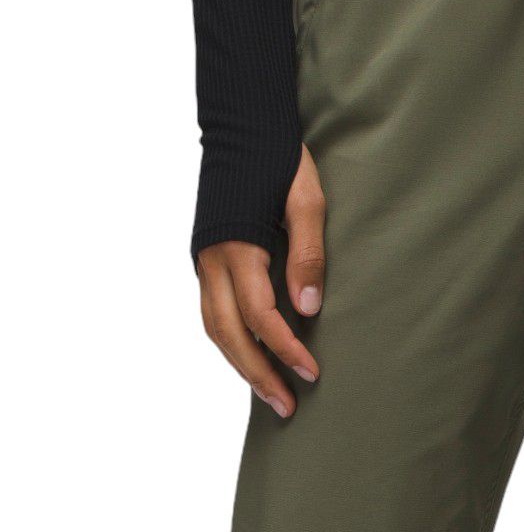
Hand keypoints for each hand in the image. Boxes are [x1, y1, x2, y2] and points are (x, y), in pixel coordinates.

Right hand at [197, 146, 326, 419]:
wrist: (241, 125)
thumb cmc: (279, 157)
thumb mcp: (307, 198)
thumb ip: (307, 252)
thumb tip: (308, 308)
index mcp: (237, 245)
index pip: (258, 314)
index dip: (284, 347)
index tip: (312, 372)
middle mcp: (211, 258)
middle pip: (227, 333)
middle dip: (256, 374)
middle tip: (287, 407)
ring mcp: (204, 260)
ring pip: (214, 327)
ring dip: (241, 364)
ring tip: (271, 394)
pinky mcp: (206, 259)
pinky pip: (213, 312)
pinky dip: (231, 341)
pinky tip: (253, 357)